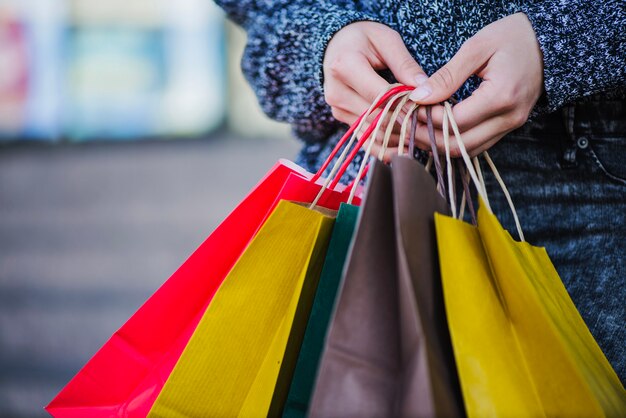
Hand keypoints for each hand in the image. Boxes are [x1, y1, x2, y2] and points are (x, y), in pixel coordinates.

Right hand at [323, 21, 425, 159]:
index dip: (405, 106)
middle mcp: (337, 91)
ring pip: (371, 132)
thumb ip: (405, 64)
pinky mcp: (341, 118)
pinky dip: (383, 146)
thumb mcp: (387, 40)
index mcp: (345, 66)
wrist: (336, 46)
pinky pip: (364, 138)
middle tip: (429, 126)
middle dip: (403, 124)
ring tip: (420, 135)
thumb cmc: (364, 38)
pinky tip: (402, 147)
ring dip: (396, 137)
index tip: (427, 110)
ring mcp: (337, 108)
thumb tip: (425, 89)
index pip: (379, 95)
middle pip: (375, 117)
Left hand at [409, 13, 543, 155]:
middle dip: (427, 137)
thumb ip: (447, 76)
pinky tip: (435, 129)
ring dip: (438, 144)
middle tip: (405, 123)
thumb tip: (419, 97)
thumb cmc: (513, 37)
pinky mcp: (508, 128)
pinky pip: (476, 146)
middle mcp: (509, 118)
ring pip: (466, 150)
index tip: (407, 108)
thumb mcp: (477, 47)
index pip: (455, 121)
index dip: (427, 118)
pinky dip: (453, 142)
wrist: (548, 42)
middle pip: (458, 144)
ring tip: (415, 127)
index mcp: (502, 96)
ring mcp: (511, 126)